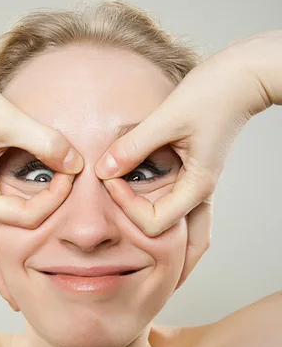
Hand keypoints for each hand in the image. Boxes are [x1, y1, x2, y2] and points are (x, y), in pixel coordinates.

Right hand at [0, 47, 83, 225]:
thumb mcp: (7, 121)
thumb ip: (45, 143)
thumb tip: (77, 164)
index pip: (28, 217)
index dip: (55, 198)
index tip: (71, 169)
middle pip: (30, 213)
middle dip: (56, 195)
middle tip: (73, 167)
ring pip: (28, 199)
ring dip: (51, 185)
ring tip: (67, 163)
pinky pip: (23, 183)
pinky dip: (41, 173)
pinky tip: (54, 157)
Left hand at [95, 31, 281, 285]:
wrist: (242, 79)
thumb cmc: (213, 93)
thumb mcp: (168, 117)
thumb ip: (134, 146)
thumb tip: (103, 170)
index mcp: (196, 186)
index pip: (154, 223)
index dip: (126, 206)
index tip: (108, 179)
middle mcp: (199, 193)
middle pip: (180, 247)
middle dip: (154, 258)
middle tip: (126, 266)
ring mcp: (199, 186)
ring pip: (187, 237)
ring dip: (166, 252)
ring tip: (146, 268)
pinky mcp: (195, 175)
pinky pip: (184, 213)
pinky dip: (168, 226)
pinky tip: (150, 226)